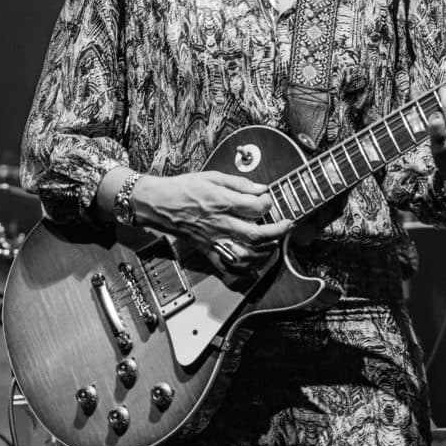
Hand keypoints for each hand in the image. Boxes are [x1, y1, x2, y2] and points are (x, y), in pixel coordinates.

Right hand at [133, 170, 292, 271]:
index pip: (255, 207)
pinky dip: (245, 269)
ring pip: (246, 255)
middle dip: (278, 231)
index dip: (269, 203)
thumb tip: (261, 188)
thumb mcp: (211, 176)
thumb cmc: (182, 188)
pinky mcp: (207, 250)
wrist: (157, 204)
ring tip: (275, 243)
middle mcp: (219, 224)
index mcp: (221, 202)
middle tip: (288, 225)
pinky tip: (256, 262)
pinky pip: (229, 266)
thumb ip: (238, 183)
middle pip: (256, 234)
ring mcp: (214, 240)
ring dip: (266, 252)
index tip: (269, 200)